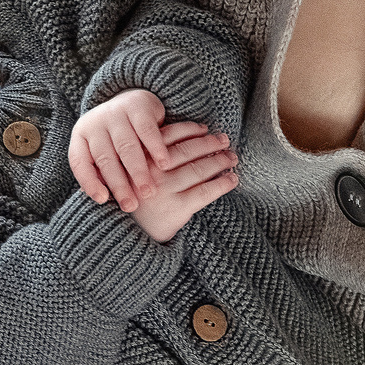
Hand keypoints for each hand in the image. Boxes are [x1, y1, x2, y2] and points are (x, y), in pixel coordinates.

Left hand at [68, 90, 188, 210]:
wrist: (132, 100)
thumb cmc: (115, 136)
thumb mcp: (102, 150)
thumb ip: (100, 171)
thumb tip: (103, 199)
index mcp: (81, 135)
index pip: (79, 162)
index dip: (89, 182)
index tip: (103, 200)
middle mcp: (95, 123)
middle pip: (105, 158)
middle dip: (119, 184)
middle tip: (131, 205)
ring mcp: (115, 112)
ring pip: (126, 147)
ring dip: (139, 172)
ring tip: (149, 192)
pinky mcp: (137, 105)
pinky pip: (147, 130)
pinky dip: (156, 149)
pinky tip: (164, 165)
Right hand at [125, 122, 239, 241]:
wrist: (132, 235)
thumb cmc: (140, 198)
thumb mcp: (138, 172)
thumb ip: (155, 154)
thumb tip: (197, 134)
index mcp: (140, 157)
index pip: (170, 136)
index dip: (191, 130)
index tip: (205, 129)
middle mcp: (151, 172)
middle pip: (187, 151)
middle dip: (210, 143)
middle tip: (225, 140)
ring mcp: (164, 190)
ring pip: (199, 169)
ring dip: (220, 161)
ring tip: (231, 158)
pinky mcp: (177, 208)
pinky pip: (205, 191)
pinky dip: (222, 183)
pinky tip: (232, 179)